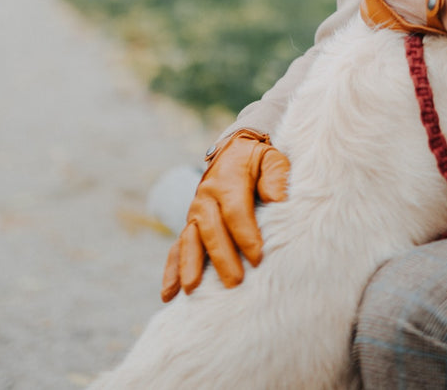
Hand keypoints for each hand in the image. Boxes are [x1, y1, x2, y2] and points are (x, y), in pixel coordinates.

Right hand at [160, 129, 289, 300]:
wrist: (234, 151)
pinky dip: (171, 271)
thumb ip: (276, 177)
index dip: (245, 235)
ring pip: (190, 239)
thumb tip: (277, 199)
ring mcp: (195, 212)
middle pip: (211, 229)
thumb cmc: (259, 162)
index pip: (235, 210)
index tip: (258, 259)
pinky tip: (168, 294)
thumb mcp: (272, 160)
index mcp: (228, 180)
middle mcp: (206, 196)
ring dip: (190, 265)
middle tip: (234, 282)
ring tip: (192, 290)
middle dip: (222, 257)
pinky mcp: (191, 225)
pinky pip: (177, 248)